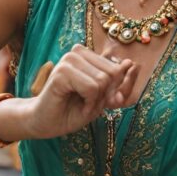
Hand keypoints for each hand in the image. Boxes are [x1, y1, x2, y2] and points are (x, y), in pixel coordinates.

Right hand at [23, 44, 138, 139]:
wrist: (45, 123)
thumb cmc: (72, 111)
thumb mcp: (102, 99)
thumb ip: (119, 84)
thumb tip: (132, 64)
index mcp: (87, 55)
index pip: (118, 69)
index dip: (115, 92)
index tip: (101, 101)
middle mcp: (77, 52)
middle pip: (112, 74)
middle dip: (104, 96)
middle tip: (87, 104)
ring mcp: (68, 60)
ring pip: (103, 81)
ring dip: (95, 101)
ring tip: (80, 104)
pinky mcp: (61, 72)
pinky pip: (92, 88)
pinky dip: (89, 103)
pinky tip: (76, 105)